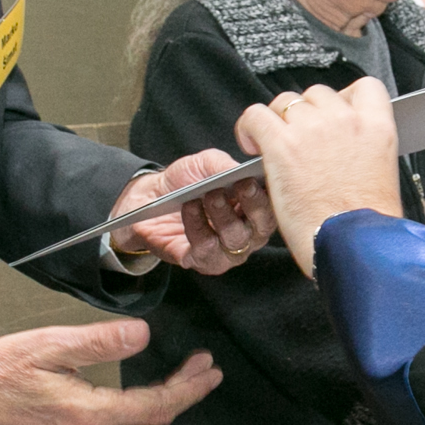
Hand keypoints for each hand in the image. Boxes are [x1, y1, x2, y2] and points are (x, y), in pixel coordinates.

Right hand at [0, 320, 220, 424]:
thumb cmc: (1, 370)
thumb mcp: (51, 345)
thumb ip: (99, 341)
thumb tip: (142, 335)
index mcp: (88, 414)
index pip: (154, 406)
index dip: (186, 388)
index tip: (208, 369)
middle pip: (153, 423)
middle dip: (184, 396)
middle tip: (205, 371)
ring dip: (165, 409)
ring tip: (184, 384)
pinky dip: (142, 420)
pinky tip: (146, 404)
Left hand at [110, 148, 277, 272]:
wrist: (150, 196)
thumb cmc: (186, 180)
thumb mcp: (207, 163)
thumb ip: (226, 165)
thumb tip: (243, 170)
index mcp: (254, 211)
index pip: (274, 210)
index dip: (268, 196)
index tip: (256, 178)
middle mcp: (246, 235)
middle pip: (261, 229)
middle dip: (253, 206)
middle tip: (240, 186)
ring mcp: (225, 252)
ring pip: (235, 240)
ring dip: (223, 214)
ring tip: (209, 195)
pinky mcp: (201, 261)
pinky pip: (205, 249)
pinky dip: (197, 225)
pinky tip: (189, 207)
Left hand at [234, 80, 402, 278]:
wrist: (354, 245)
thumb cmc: (365, 223)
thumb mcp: (382, 175)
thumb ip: (364, 149)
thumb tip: (345, 147)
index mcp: (377, 126)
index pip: (364, 87)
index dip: (344, 99)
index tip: (332, 117)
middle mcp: (345, 119)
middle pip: (317, 94)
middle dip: (305, 114)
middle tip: (298, 140)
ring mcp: (312, 129)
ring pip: (285, 102)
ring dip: (278, 120)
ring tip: (271, 144)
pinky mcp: (282, 144)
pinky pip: (256, 116)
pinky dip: (249, 127)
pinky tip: (251, 144)